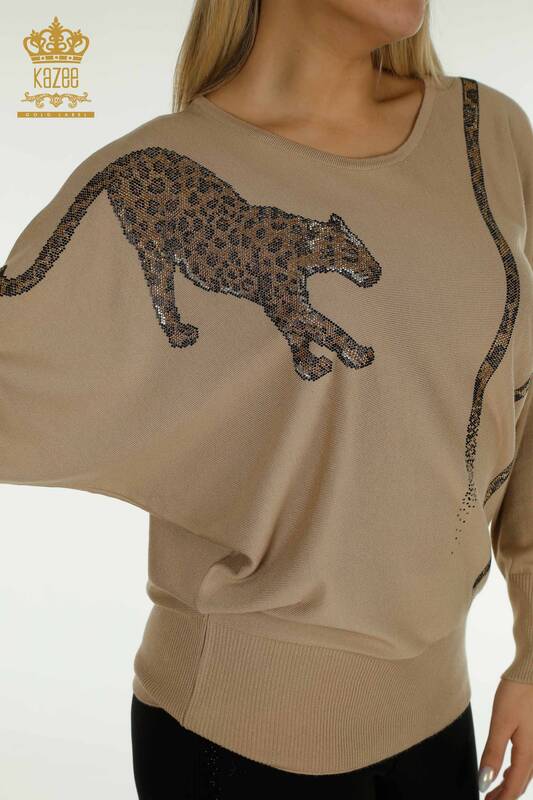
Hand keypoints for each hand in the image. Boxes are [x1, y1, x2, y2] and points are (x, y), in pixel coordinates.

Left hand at [478, 679, 532, 797]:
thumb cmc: (518, 693)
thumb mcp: (501, 722)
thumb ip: (493, 752)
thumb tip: (485, 780)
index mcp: (529, 753)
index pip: (514, 786)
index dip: (501, 799)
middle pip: (521, 783)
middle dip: (505, 795)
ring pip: (524, 773)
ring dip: (509, 784)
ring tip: (493, 790)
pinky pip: (526, 762)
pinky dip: (514, 771)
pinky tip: (505, 770)